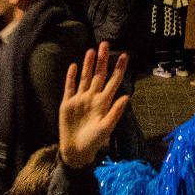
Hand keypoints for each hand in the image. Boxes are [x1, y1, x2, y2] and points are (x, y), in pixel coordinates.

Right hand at [58, 43, 129, 169]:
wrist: (75, 150)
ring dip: (88, 65)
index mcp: (104, 102)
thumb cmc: (94, 141)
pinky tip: (73, 66)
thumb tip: (127, 96)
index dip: (118, 69)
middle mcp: (93, 97)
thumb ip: (116, 112)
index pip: (113, 82)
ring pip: (85, 78)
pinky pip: (69, 87)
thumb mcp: (106, 127)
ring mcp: (80, 99)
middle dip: (102, 60)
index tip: (124, 56)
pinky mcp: (67, 103)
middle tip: (105, 44)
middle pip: (99, 75)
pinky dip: (71, 77)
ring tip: (91, 51)